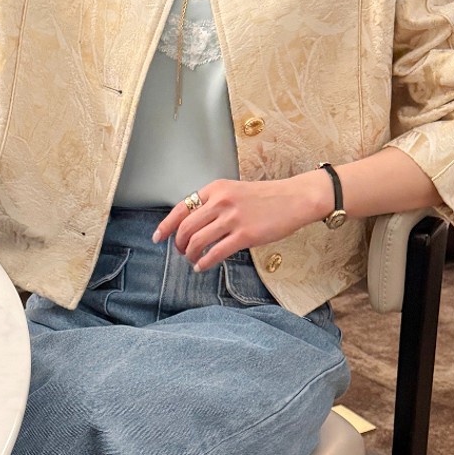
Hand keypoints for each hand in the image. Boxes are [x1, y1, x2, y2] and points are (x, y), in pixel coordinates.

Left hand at [152, 172, 333, 271]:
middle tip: (181, 252)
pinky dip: (204, 262)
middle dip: (179, 244)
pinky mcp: (244, 235)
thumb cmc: (268, 198)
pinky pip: (215, 253)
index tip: (158, 237)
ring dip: (190, 254)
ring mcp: (232, 218)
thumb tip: (195, 223)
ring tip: (192, 260)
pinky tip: (202, 266)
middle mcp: (221, 201)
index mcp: (216, 188)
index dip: (166, 225)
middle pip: (186, 227)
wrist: (295, 198)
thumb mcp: (236, 191)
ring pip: (197, 241)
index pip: (181, 208)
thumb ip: (215, 203)